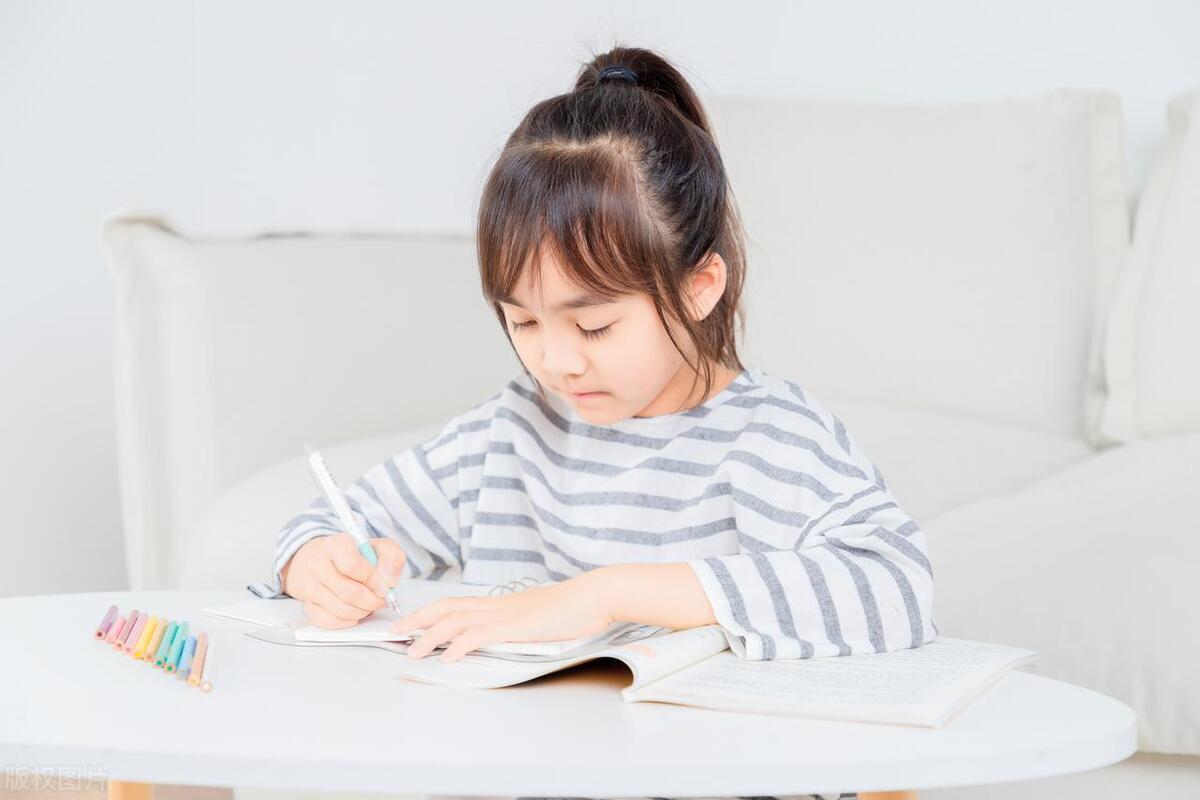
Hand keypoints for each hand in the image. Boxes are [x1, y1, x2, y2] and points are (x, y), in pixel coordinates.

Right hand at [281, 533, 405, 627]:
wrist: (324, 559)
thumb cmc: (355, 555)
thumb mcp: (379, 547)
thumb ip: (392, 558)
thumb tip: (389, 581)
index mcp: (336, 544)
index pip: (352, 565)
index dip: (372, 580)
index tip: (383, 586)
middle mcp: (317, 564)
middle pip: (348, 592)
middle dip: (372, 601)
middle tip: (381, 600)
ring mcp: (310, 586)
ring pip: (341, 610)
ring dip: (362, 611)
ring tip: (369, 603)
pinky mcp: (308, 604)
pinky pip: (330, 621)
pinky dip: (347, 621)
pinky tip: (354, 611)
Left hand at [390, 572, 613, 662]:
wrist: (596, 596)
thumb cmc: (575, 608)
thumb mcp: (540, 617)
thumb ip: (521, 624)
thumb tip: (510, 633)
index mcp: (502, 604)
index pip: (456, 604)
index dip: (430, 612)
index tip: (409, 622)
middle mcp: (498, 605)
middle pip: (446, 606)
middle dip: (417, 619)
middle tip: (393, 632)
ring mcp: (506, 614)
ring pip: (456, 619)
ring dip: (429, 635)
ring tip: (410, 650)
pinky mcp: (516, 626)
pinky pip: (479, 634)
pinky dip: (459, 644)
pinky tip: (446, 656)